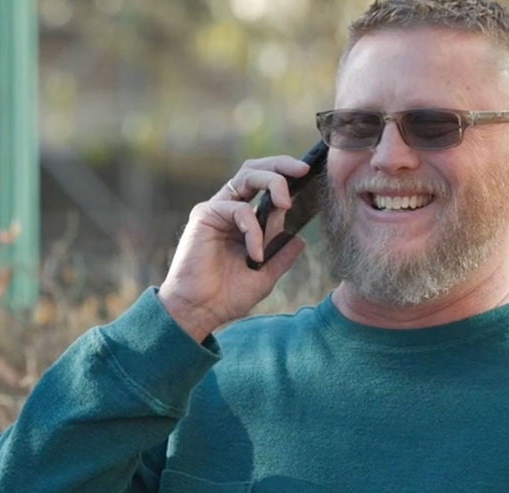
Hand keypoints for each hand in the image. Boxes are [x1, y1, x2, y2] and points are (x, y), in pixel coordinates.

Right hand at [158, 155, 312, 341]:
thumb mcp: (265, 276)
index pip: (264, 185)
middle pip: (255, 169)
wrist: (199, 311)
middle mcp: (227, 209)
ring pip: (247, 176)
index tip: (309, 176)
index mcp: (241, 220)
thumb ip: (281, 256)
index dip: (286, 177)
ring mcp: (215, 210)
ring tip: (287, 204)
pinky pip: (239, 209)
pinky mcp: (204, 215)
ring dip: (273, 183)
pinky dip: (254, 231)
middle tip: (303, 170)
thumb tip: (301, 240)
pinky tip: (256, 255)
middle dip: (281, 164)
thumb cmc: (226, 296)